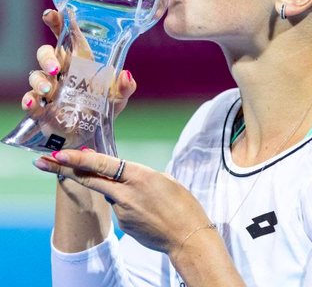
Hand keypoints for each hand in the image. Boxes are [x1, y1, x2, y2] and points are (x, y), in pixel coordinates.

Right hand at [22, 9, 136, 115]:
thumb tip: (127, 75)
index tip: (51, 14)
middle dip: (46, 57)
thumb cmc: (104, 107)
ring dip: (39, 81)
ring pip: (36, 76)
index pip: (66, 37)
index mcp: (79, 62)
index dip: (57, 23)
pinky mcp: (42, 107)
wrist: (93, 132)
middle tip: (56, 68)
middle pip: (46, 54)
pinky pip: (30, 100)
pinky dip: (28, 101)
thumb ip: (125, 87)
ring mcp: (50, 88)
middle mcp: (62, 72)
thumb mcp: (118, 96)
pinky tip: (32, 103)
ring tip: (48, 90)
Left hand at [33, 149, 212, 255]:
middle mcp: (126, 194)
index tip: (59, 154)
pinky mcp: (124, 224)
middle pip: (90, 179)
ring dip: (116, 189)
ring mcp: (123, 211)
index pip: (102, 165)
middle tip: (43, 161)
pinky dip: (129, 204)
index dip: (78, 159)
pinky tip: (150, 210)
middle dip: (64, 169)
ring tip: (150, 200)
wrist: (189, 237)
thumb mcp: (165, 180)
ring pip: (109, 193)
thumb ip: (140, 175)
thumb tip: (123, 175)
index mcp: (140, 177)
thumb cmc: (183, 205)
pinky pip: (120, 207)